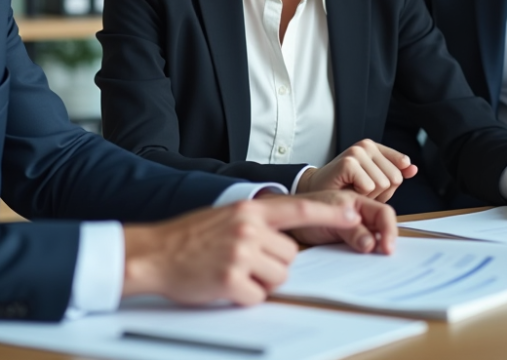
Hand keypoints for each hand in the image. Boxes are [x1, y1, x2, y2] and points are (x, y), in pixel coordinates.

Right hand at [121, 197, 360, 305]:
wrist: (152, 253)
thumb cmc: (188, 237)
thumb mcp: (226, 217)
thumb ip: (256, 224)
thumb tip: (285, 243)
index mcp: (249, 211)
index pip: (298, 209)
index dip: (329, 214)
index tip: (354, 214)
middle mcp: (248, 228)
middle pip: (289, 257)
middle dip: (272, 266)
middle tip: (242, 262)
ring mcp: (240, 254)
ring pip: (277, 278)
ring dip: (259, 282)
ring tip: (231, 271)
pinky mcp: (230, 280)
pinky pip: (256, 297)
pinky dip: (242, 297)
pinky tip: (221, 285)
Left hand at [285, 189, 397, 253]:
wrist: (284, 220)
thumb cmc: (302, 213)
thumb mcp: (327, 220)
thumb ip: (350, 230)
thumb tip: (372, 244)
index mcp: (357, 202)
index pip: (384, 213)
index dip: (389, 230)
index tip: (388, 249)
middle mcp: (359, 213)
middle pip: (383, 225)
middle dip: (388, 240)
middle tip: (386, 257)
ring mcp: (355, 227)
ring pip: (376, 236)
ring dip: (380, 248)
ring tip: (379, 261)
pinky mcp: (348, 240)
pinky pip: (364, 246)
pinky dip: (368, 254)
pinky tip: (367, 262)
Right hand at [296, 139, 418, 201]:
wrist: (317, 191)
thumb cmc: (345, 187)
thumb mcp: (375, 181)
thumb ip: (396, 173)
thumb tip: (413, 168)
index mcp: (374, 147)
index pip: (401, 166)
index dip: (390, 183)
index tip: (373, 185)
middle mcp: (366, 145)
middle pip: (395, 178)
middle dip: (381, 192)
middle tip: (361, 189)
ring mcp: (356, 152)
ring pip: (383, 184)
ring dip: (369, 195)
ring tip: (354, 189)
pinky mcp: (348, 162)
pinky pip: (369, 187)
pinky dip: (360, 195)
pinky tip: (348, 189)